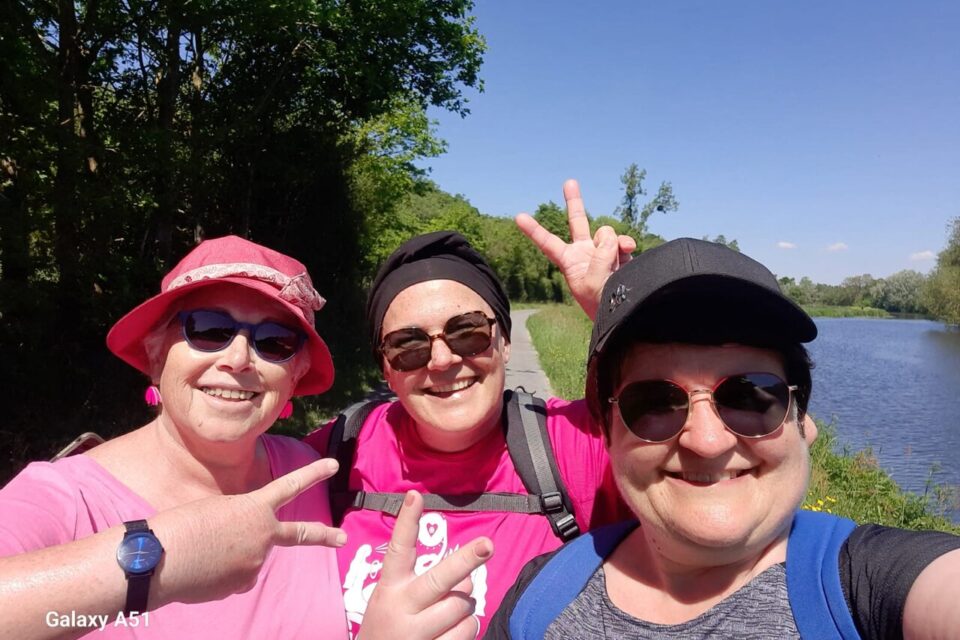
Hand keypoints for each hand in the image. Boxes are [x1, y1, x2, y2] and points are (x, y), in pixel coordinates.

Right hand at [151, 458, 344, 605]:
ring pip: (248, 560)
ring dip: (230, 558)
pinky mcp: (241, 585)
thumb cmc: (182, 526)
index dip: (313, 473)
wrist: (162, 559)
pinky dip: (220, 575)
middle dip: (324, 536)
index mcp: (255, 508)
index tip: (333, 465)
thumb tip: (241, 549)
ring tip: (202, 554)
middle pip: (299, 534)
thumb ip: (238, 524)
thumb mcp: (215, 511)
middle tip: (344, 538)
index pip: (290, 486)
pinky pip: (233, 578)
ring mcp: (255, 562)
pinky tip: (202, 571)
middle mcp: (263, 536)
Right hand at [359, 491, 493, 639]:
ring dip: (464, 606)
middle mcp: (401, 609)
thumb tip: (468, 580)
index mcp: (389, 590)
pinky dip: (465, 629)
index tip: (416, 495)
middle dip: (465, 560)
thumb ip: (427, 586)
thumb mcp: (393, 604)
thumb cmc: (388, 630)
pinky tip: (447, 634)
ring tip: (446, 616)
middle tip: (487, 544)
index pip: (399, 550)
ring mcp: (416, 633)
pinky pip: (467, 631)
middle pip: (439, 579)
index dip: (407, 522)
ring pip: (462, 606)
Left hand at [516, 179, 635, 319]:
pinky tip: (629, 251)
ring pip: (607, 233)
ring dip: (614, 243)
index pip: (548, 243)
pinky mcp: (621, 256)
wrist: (625, 316)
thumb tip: (611, 235)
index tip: (518, 217)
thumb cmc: (602, 305)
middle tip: (569, 182)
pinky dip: (627, 245)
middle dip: (575, 202)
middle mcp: (584, 254)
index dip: (534, 230)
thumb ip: (601, 254)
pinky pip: (624, 242)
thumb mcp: (594, 282)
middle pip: (578, 222)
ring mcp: (604, 253)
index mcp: (569, 262)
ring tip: (617, 262)